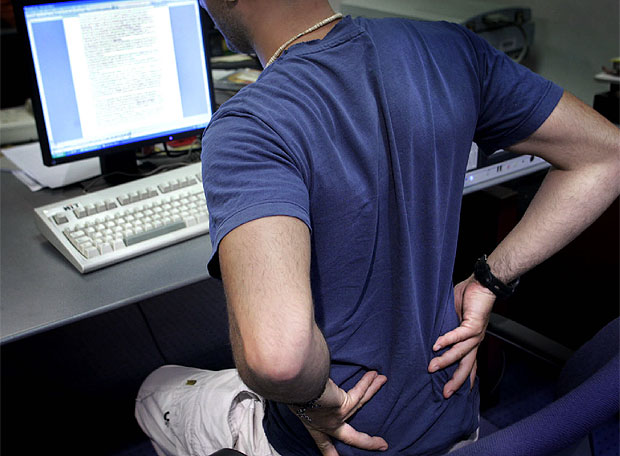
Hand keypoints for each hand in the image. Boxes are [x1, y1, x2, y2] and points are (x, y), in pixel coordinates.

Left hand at [288, 371, 387, 455]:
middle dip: (368, 442)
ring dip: (372, 389)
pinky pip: (359, 393)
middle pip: (351, 437)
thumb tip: (288, 378)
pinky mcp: (343, 405)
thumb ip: (301, 394)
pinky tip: (376, 375)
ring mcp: (336, 417)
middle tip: (382, 445)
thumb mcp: (295, 397)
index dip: (330, 453)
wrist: (293, 387)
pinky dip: (368, 383)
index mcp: (313, 425)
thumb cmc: (291, 390)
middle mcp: (326, 424)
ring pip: (360, 403)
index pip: (323, 443)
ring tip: (383, 379)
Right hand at [428, 275, 494, 397]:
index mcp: (472, 340)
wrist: (483, 283)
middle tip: (445, 394)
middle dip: (456, 381)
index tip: (458, 392)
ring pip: (461, 353)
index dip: (465, 378)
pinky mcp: (473, 324)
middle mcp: (475, 340)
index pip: (469, 362)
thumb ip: (447, 328)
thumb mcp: (455, 317)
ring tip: (431, 367)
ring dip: (446, 361)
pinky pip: (459, 336)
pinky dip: (447, 340)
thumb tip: (433, 336)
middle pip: (466, 366)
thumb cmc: (468, 297)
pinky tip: (437, 345)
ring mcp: (476, 334)